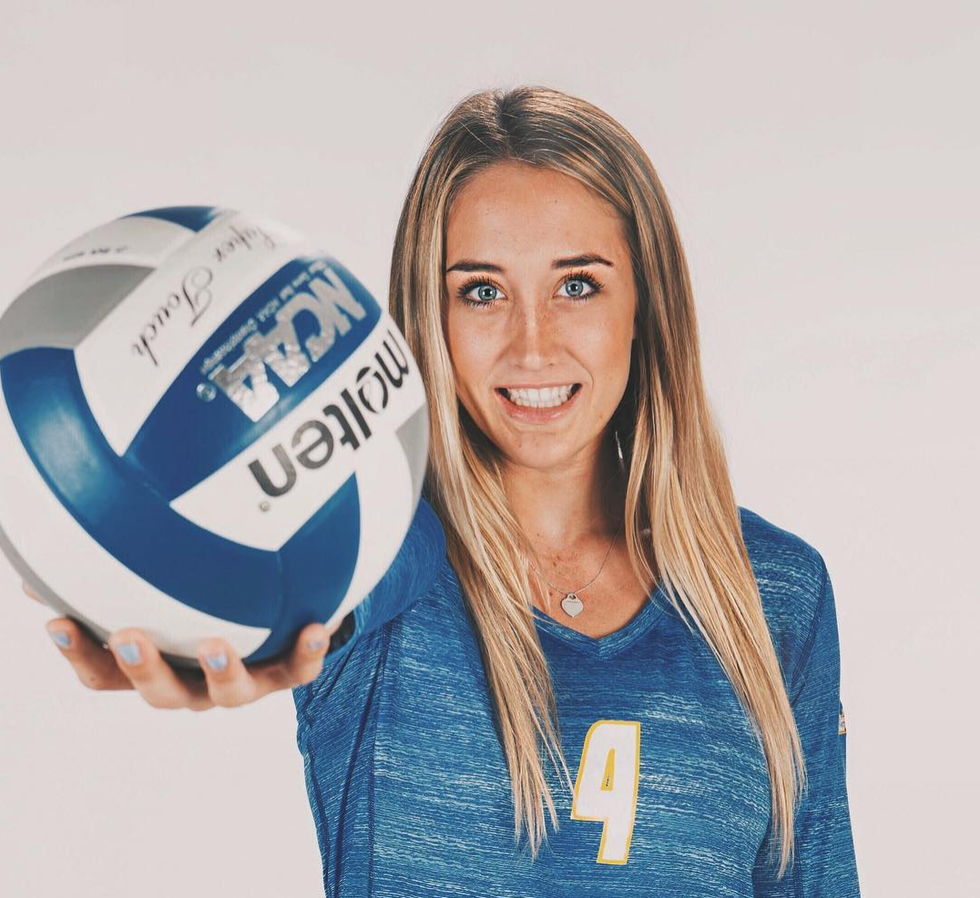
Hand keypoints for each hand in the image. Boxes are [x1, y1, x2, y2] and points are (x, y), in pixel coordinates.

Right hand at [24, 582, 343, 710]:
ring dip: (221, 670)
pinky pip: (300, 668)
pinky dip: (307, 650)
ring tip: (215, 643)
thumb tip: (55, 546)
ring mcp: (243, 684)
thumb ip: (118, 570)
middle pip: (161, 693)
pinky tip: (315, 627)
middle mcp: (195, 684)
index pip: (105, 673)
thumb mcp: (163, 585)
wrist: (283, 616)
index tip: (59, 620)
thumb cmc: (206, 600)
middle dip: (142, 668)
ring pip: (229, 692)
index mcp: (157, 667)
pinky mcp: (288, 672)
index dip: (80, 652)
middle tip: (129, 637)